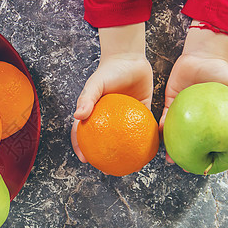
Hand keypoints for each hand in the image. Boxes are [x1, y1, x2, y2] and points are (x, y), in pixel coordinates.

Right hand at [71, 23, 152, 162]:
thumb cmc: (109, 70)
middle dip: (105, 158)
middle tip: (109, 170)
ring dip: (128, 154)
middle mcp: (109, 118)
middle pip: (105, 142)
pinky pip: (144, 129)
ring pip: (125, 140)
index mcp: (95, 114)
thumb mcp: (95, 84)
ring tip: (132, 166)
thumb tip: (77, 117)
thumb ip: (86, 98)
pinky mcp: (142, 113)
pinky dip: (147, 140)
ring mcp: (125, 118)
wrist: (131, 58)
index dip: (81, 148)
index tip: (86, 160)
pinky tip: (150, 151)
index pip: (83, 134)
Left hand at [159, 20, 227, 163]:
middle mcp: (196, 120)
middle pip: (190, 142)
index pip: (211, 142)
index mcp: (212, 120)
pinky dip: (161, 125)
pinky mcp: (170, 103)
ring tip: (168, 157)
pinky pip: (165, 117)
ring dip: (170, 145)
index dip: (209, 156)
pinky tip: (160, 131)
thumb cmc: (220, 71)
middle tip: (181, 166)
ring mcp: (182, 113)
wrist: (201, 56)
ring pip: (175, 133)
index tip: (205, 168)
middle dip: (185, 156)